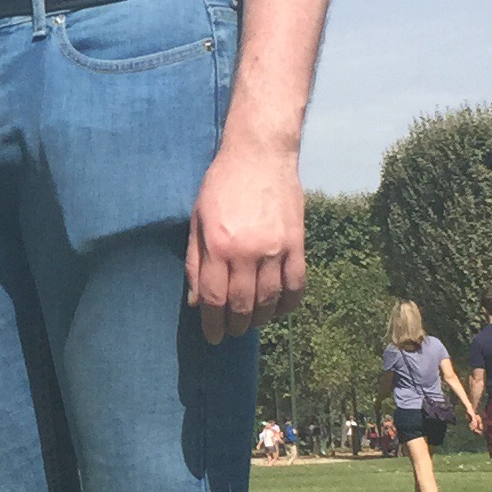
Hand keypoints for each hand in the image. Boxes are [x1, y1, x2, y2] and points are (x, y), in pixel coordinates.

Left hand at [184, 138, 304, 344]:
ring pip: (270, 300)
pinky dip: (289, 304)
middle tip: (231, 332)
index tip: (213, 337)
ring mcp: (275, 249)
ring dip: (260, 319)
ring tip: (252, 323)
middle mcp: (247, 252)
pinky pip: (296, 285)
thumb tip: (196, 301)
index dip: (213, 323)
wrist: (260, 154)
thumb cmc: (222, 184)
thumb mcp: (197, 219)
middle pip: (242, 304)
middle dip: (235, 325)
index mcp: (218, 245)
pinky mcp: (297, 243)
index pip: (215, 298)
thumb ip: (195, 262)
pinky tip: (280, 311)